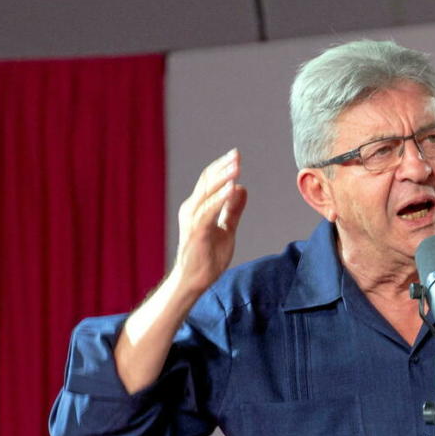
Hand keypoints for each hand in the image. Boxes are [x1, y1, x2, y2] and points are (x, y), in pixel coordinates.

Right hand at [173, 148, 247, 297]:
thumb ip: (233, 209)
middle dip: (223, 167)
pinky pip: (208, 210)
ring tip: (237, 166)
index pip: (209, 181)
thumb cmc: (207, 257)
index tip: (236, 155)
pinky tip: (232, 188)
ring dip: (223, 178)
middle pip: (207, 181)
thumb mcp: (227, 229)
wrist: (195, 281)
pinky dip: (220, 198)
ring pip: (207, 192)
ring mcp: (192, 220)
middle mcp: (192, 209)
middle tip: (237, 154)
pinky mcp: (196, 231)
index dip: (222, 167)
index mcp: (197, 207)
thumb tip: (242, 188)